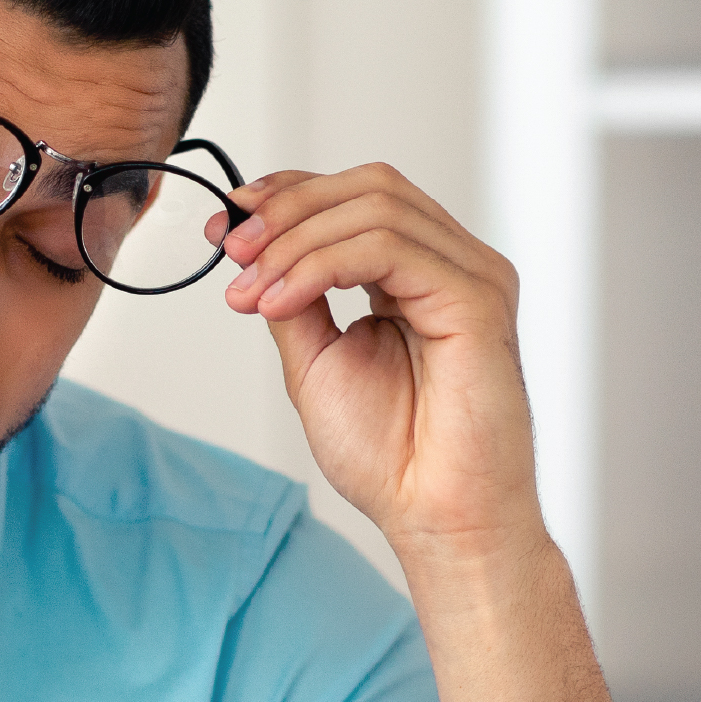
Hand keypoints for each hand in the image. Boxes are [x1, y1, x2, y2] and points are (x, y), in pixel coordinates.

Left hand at [209, 165, 538, 565]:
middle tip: (231, 248)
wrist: (432, 515)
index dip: (285, 196)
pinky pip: (390, 248)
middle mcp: (450, 264)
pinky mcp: (477, 297)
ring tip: (251, 290)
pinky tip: (282, 300)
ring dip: (294, 242)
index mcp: (415, 274)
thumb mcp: (313, 362)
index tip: (223, 224)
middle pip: (367, 186)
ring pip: (376, 207)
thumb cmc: (389, 455)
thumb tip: (253, 250)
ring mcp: (470, 275)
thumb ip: (292, 299)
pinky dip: (321, 264)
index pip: (354, 198)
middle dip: (286, 210)